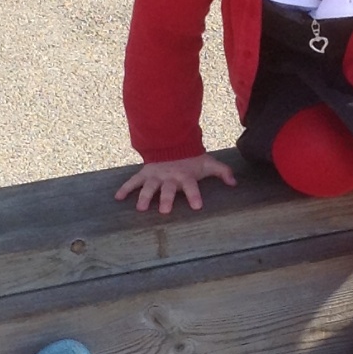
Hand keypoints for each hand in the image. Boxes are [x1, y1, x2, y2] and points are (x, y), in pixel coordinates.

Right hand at [115, 153, 236, 213]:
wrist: (173, 143)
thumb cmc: (192, 159)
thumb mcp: (208, 163)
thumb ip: (222, 172)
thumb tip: (235, 183)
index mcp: (185, 176)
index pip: (191, 187)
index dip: (194, 196)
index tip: (197, 206)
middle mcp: (170, 177)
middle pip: (167, 189)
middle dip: (166, 199)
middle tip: (164, 211)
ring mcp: (156, 176)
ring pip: (149, 187)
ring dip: (144, 197)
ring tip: (140, 208)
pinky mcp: (145, 174)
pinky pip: (133, 181)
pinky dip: (125, 188)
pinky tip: (118, 197)